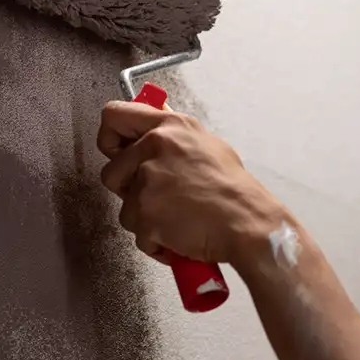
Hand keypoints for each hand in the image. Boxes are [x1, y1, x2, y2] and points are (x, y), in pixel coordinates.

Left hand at [97, 101, 284, 265]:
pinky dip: (156, 243)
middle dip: (128, 191)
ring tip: (177, 220)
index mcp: (170, 127)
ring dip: (146, 221)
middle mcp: (154, 148)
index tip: (118, 154)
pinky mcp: (145, 213)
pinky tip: (180, 237)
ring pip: (125, 209)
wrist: (248, 223)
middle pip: (111, 172)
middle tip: (158, 199)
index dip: (110, 139)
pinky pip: (138, 235)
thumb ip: (174, 137)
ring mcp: (147, 182)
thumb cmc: (235, 190)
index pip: (114, 115)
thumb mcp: (207, 145)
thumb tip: (155, 130)